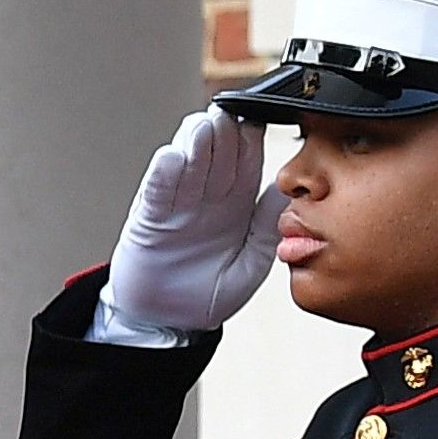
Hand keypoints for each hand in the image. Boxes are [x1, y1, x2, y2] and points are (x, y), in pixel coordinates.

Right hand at [97, 105, 284, 343]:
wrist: (166, 323)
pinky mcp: (149, 219)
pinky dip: (164, 174)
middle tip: (229, 115)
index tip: (259, 120)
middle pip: (216, 154)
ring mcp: (177, 206)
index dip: (251, 139)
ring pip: (187, 164)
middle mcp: (206, 198)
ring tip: (204, 128)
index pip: (246, 161)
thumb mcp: (251, 263)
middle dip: (223, 132)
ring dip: (195, 144)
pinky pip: (157, 191)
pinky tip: (172, 157)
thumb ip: (266, 226)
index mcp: (235, 203)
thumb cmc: (208, 295)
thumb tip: (289, 191)